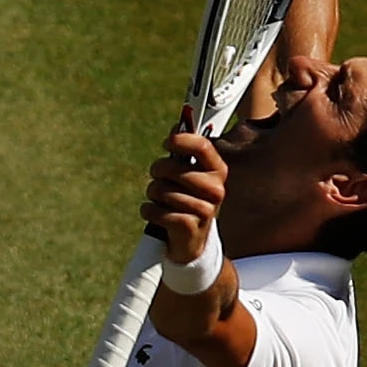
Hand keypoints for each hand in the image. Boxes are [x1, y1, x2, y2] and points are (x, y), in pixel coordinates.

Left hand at [144, 127, 227, 264]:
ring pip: (160, 190)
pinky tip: (156, 214)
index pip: (201, 146)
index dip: (180, 140)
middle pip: (172, 168)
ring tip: (161, 201)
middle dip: (157, 172)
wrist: (192, 240)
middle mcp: (215, 188)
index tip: (167, 143)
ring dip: (153, 196)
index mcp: (217, 171)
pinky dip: (149, 212)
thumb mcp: (190, 175)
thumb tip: (177, 125)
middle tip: (158, 179)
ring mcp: (205, 209)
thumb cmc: (188, 201)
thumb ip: (184, 152)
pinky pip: (156, 211)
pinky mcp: (189, 226)